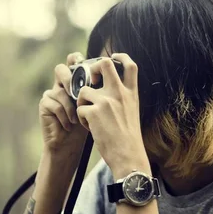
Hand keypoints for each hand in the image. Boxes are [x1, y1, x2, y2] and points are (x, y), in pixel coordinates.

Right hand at [39, 52, 88, 158]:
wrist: (70, 145)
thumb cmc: (86, 124)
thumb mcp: (94, 105)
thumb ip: (96, 90)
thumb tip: (106, 75)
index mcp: (74, 81)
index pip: (72, 62)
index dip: (75, 59)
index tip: (83, 63)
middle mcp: (61, 85)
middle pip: (60, 70)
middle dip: (70, 80)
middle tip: (77, 93)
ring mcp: (51, 94)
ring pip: (59, 91)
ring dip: (70, 106)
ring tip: (76, 120)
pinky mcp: (44, 105)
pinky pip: (55, 105)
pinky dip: (64, 116)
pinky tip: (68, 126)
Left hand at [76, 53, 149, 176]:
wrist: (128, 156)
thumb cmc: (129, 139)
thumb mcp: (132, 113)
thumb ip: (123, 99)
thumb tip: (107, 92)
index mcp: (131, 93)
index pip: (130, 65)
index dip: (120, 57)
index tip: (112, 57)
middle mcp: (119, 93)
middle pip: (104, 63)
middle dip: (92, 68)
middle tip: (90, 81)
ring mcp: (106, 102)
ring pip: (83, 91)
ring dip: (82, 103)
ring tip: (88, 117)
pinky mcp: (94, 113)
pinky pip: (79, 109)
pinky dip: (81, 119)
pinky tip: (90, 128)